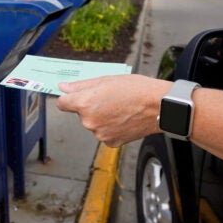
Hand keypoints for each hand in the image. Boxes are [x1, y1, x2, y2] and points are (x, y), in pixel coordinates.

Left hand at [57, 74, 171, 146]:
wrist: (160, 106)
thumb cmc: (137, 90)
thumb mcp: (106, 80)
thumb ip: (81, 86)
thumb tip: (64, 87)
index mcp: (85, 104)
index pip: (62, 103)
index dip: (69, 98)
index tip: (74, 97)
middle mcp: (89, 122)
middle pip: (81, 113)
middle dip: (91, 106)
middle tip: (109, 99)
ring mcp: (100, 134)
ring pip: (93, 123)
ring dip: (101, 117)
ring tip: (119, 108)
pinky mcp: (111, 142)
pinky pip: (104, 133)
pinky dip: (110, 127)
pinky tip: (123, 119)